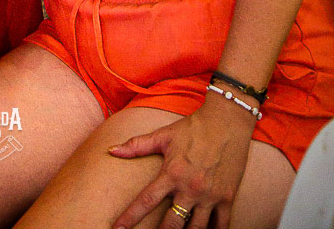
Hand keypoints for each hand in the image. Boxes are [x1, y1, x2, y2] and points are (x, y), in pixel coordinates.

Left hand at [109, 100, 253, 228]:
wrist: (226, 120)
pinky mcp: (227, 197)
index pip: (146, 200)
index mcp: (171, 173)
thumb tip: (111, 150)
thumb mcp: (163, 135)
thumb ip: (136, 145)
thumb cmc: (192, 127)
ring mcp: (209, 195)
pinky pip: (221, 226)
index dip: (130, 217)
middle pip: (172, 224)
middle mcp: (189, 187)